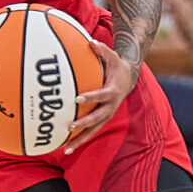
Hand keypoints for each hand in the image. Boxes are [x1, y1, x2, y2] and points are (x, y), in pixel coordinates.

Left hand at [58, 35, 131, 152]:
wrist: (127, 80)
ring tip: (66, 149)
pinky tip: (65, 148)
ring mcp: (106, 116)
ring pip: (93, 131)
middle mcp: (110, 107)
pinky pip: (90, 132)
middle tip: (69, 126)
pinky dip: (79, 140)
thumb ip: (102, 50)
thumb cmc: (115, 66)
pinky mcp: (102, 121)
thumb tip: (91, 41)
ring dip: (80, 140)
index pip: (101, 95)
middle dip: (83, 123)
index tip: (77, 99)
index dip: (90, 97)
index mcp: (112, 92)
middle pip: (97, 118)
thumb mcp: (112, 56)